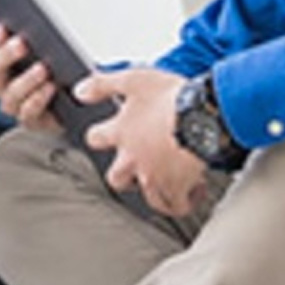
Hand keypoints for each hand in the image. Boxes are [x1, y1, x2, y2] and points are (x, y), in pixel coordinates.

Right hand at [0, 21, 62, 132]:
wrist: (72, 99)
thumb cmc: (51, 65)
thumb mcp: (40, 43)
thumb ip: (23, 27)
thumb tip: (3, 12)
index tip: (0, 28)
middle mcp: (0, 83)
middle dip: (6, 55)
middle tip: (21, 43)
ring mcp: (14, 104)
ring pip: (10, 94)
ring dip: (25, 80)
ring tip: (42, 68)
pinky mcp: (31, 120)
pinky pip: (28, 113)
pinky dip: (38, 99)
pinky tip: (51, 87)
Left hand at [80, 67, 207, 216]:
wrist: (204, 117)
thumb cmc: (172, 97)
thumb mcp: (133, 79)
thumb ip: (103, 85)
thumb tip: (79, 92)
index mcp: (121, 132)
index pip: (95, 139)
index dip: (98, 136)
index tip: (104, 135)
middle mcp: (133, 159)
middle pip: (116, 178)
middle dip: (123, 176)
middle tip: (136, 169)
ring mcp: (154, 177)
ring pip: (146, 196)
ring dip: (154, 192)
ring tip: (164, 184)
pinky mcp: (177, 188)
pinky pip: (176, 205)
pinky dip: (182, 202)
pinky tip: (191, 191)